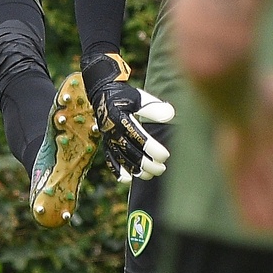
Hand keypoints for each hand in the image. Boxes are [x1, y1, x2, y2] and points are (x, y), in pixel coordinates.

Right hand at [82, 50, 174, 180]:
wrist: (102, 93)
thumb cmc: (124, 95)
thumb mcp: (138, 97)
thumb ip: (153, 107)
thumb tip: (170, 115)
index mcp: (120, 118)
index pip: (137, 137)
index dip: (151, 148)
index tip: (165, 156)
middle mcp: (111, 131)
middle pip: (130, 152)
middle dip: (147, 163)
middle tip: (162, 168)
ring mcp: (108, 138)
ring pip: (121, 159)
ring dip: (135, 169)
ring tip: (150, 175)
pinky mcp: (106, 143)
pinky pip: (110, 160)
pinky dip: (117, 171)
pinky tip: (128, 179)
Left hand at [217, 63, 272, 233]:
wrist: (237, 97)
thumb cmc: (270, 91)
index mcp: (265, 123)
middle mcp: (250, 142)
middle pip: (267, 172)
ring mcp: (240, 156)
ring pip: (256, 188)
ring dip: (272, 208)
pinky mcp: (232, 167)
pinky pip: (241, 196)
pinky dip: (251, 213)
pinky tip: (263, 233)